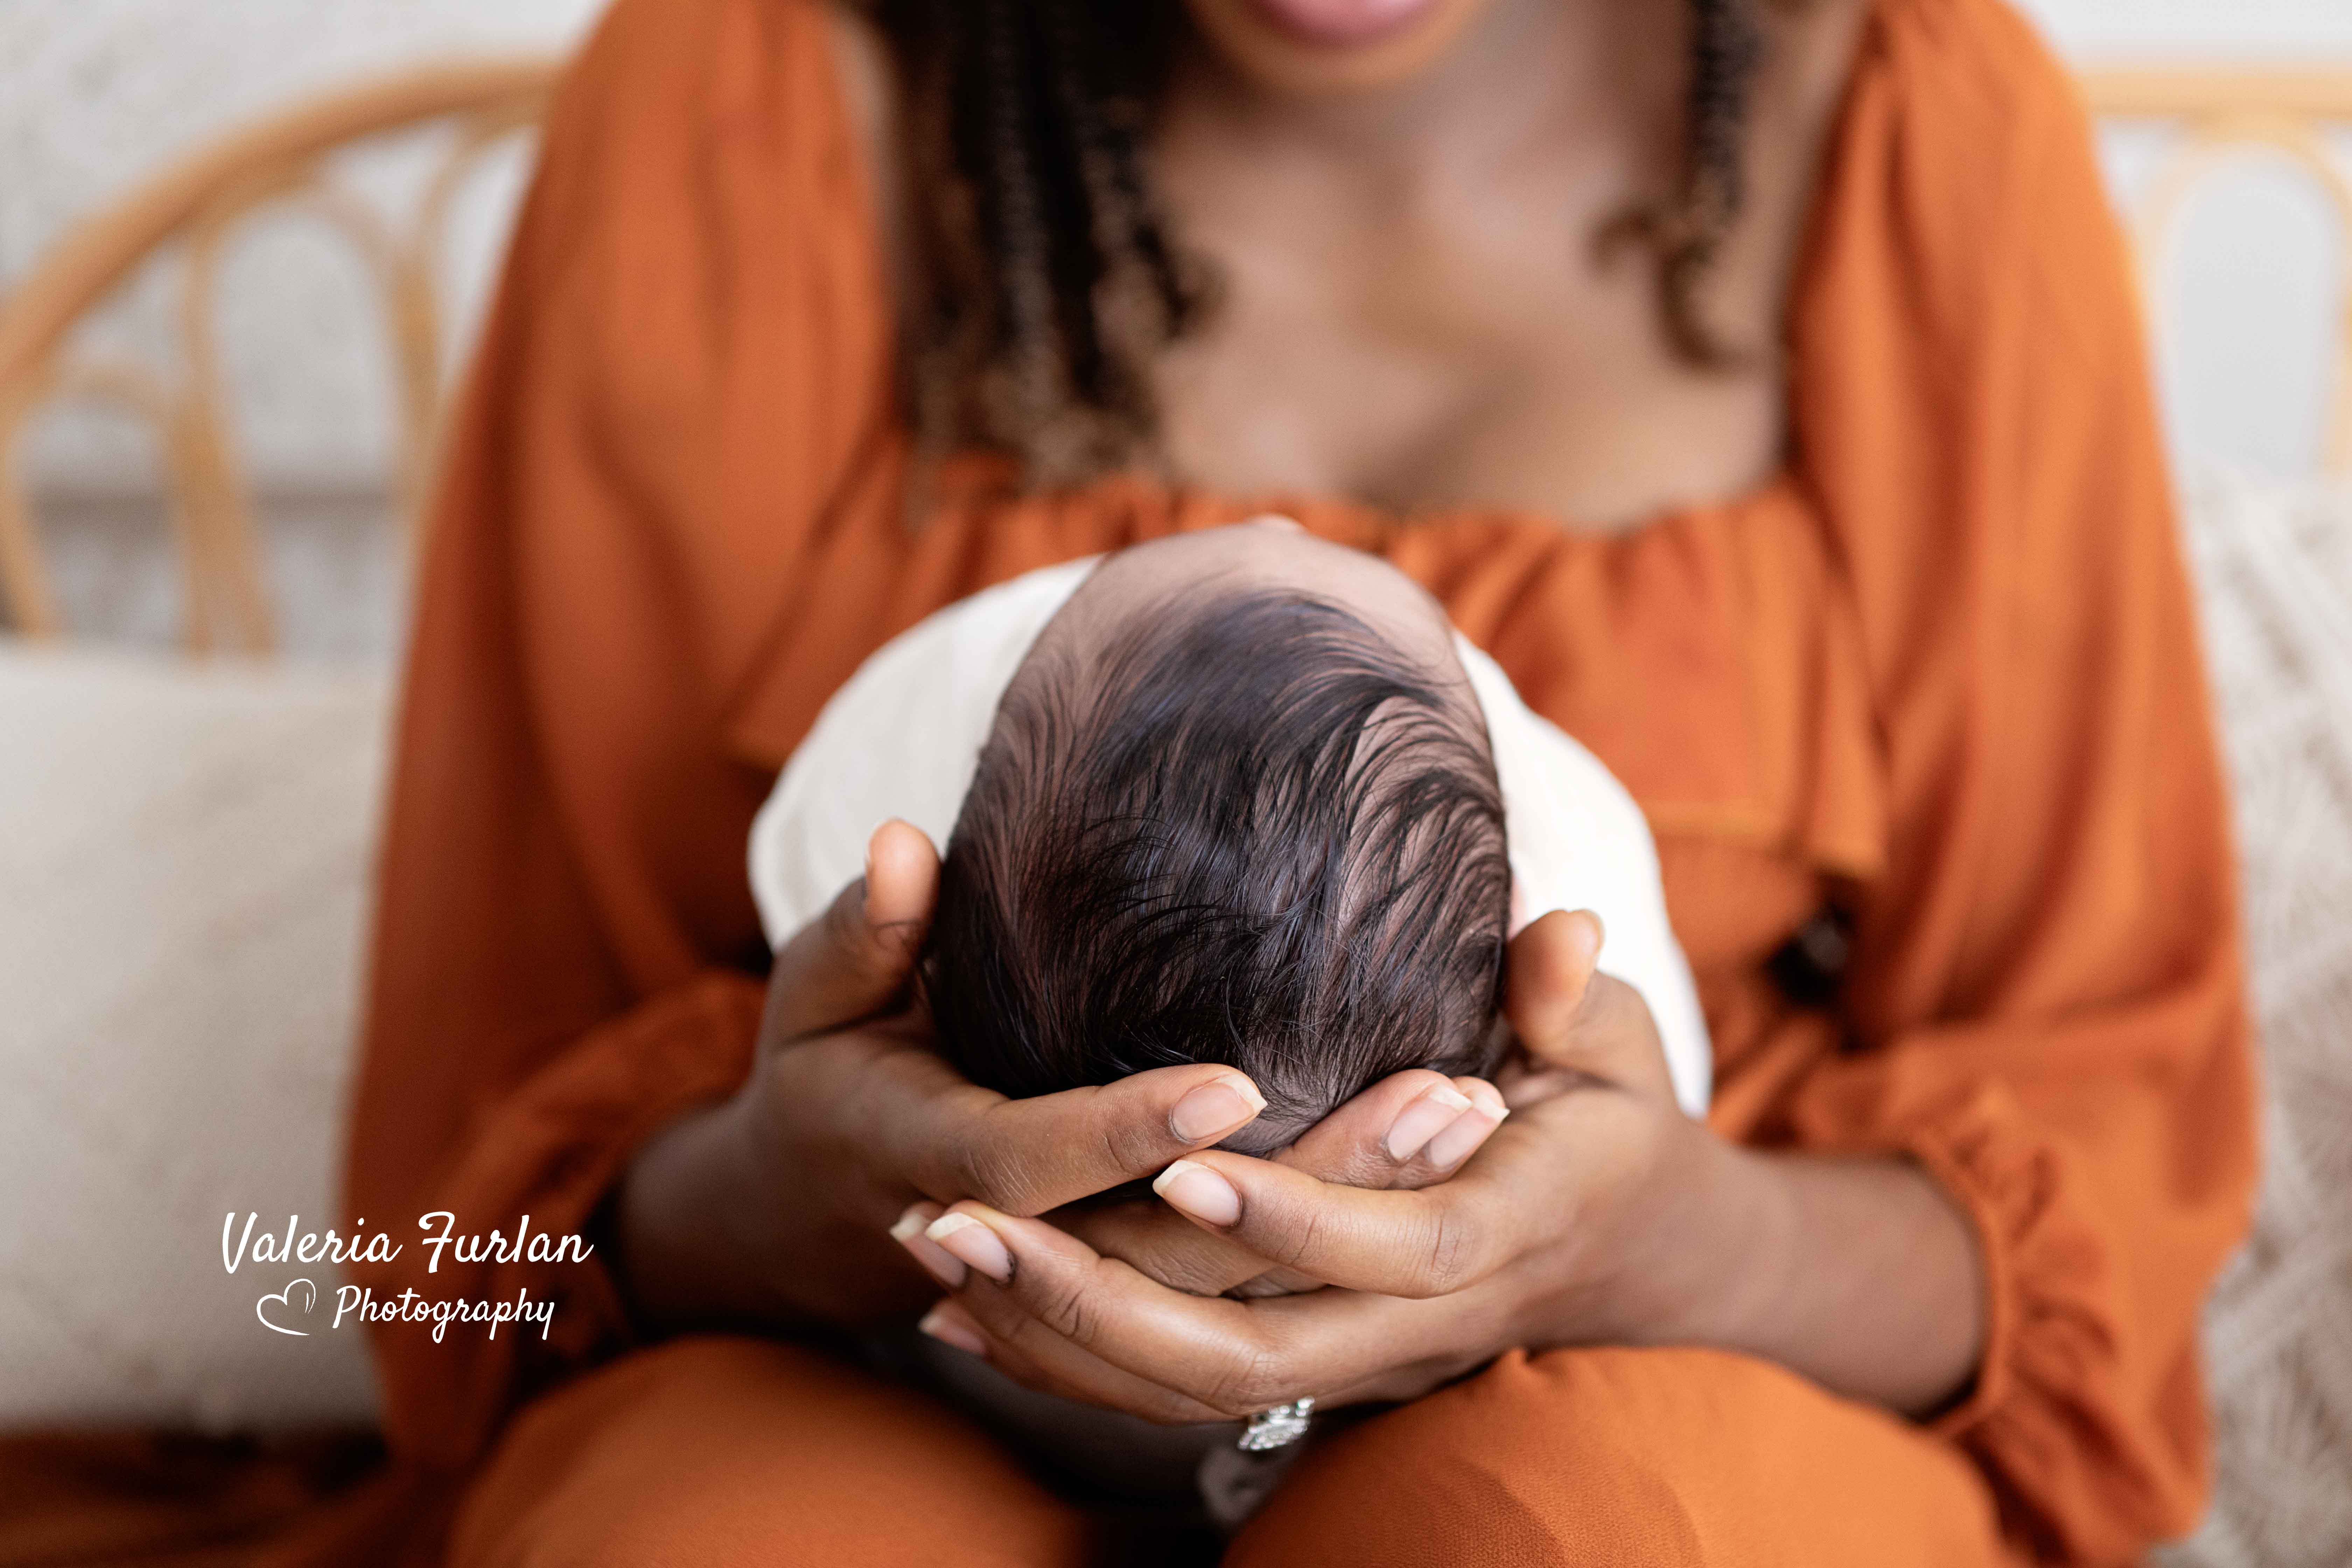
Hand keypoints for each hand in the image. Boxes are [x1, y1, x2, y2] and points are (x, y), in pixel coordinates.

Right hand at [613, 821, 1512, 1328]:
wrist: (817, 1210)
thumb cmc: (823, 1073)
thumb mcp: (812, 1000)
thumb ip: (864, 930)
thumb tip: (903, 843)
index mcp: (931, 1160)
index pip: (1038, 1160)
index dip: (1131, 1131)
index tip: (1242, 1083)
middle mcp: (1020, 1236)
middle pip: (1176, 1242)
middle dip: (1315, 1178)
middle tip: (1442, 1096)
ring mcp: (1085, 1270)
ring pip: (1236, 1276)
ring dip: (1360, 1200)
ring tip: (1474, 1113)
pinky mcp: (1134, 1279)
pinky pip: (1249, 1279)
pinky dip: (1346, 1229)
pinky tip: (1440, 1156)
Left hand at [902, 909, 1984, 1420]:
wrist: (1636, 1253)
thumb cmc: (1615, 1124)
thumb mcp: (1618, 1049)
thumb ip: (1575, 999)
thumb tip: (1559, 927)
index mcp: (1498, 1233)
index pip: (1390, 1251)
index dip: (1287, 1219)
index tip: (1178, 1164)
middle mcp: (1416, 1321)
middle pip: (1250, 1353)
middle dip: (1098, 1298)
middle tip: (958, 1219)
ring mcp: (1357, 1357)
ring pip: (1192, 1387)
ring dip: (1054, 1330)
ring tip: (928, 1253)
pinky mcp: (1312, 1362)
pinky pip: (1177, 1386)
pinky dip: (1066, 1357)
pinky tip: (962, 1309)